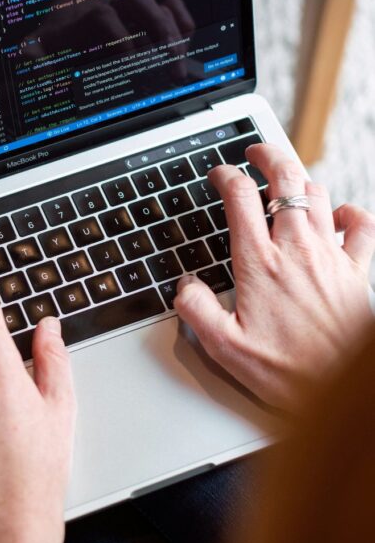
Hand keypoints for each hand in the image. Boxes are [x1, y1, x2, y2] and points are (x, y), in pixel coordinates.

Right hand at [174, 143, 374, 410]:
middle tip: (255, 153)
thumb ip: (196, 311)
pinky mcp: (357, 271)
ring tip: (287, 183)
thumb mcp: (224, 348)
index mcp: (259, 264)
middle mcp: (296, 251)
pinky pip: (360, 225)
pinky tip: (339, 215)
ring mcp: (330, 257)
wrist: (340, 390)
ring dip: (301, 181)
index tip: (219, 175)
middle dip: (268, 156)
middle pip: (285, 179)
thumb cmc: (286, 372)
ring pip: (318, 195)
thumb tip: (184, 286)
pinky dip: (349, 212)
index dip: (225, 176)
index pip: (239, 198)